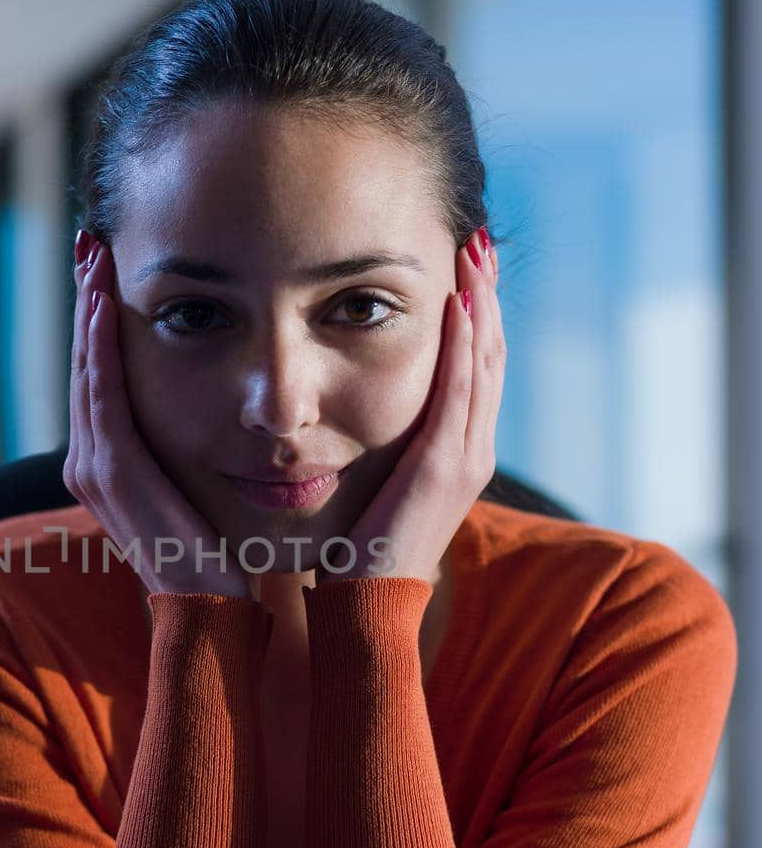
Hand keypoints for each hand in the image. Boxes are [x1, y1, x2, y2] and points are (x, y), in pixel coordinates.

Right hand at [63, 237, 256, 598]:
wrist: (220, 613)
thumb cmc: (225, 554)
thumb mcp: (203, 487)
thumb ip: (195, 449)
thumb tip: (226, 405)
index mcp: (110, 465)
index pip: (100, 375)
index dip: (101, 320)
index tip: (111, 266)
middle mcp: (90, 464)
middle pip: (85, 363)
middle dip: (88, 302)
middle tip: (93, 242)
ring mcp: (95, 470)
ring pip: (87, 370)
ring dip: (90, 311)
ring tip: (96, 258)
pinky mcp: (112, 474)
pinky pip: (102, 396)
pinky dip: (101, 348)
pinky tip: (109, 305)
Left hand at [317, 229, 504, 587]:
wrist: (367, 606)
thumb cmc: (362, 550)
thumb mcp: (380, 482)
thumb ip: (384, 445)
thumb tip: (357, 407)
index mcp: (460, 451)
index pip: (478, 366)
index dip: (477, 313)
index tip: (467, 265)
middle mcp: (474, 449)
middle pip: (491, 354)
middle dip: (486, 294)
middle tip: (479, 240)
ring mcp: (466, 458)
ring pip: (485, 364)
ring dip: (481, 304)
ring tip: (474, 253)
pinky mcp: (445, 467)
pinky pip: (461, 393)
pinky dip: (463, 346)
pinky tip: (458, 304)